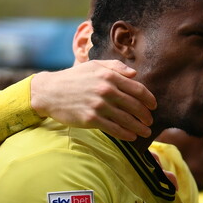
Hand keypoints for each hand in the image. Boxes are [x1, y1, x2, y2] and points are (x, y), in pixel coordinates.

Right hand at [30, 60, 155, 140]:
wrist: (49, 92)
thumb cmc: (73, 78)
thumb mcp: (94, 66)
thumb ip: (116, 67)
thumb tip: (135, 74)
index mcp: (109, 76)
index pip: (137, 89)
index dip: (149, 99)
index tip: (153, 106)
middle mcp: (106, 90)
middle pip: (134, 105)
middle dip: (145, 115)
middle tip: (150, 121)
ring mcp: (99, 106)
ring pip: (126, 119)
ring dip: (139, 127)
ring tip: (145, 132)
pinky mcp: (91, 119)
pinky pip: (113, 129)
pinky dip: (125, 134)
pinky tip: (131, 137)